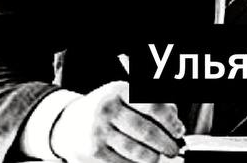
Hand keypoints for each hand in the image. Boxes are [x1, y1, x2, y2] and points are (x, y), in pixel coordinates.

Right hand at [49, 81, 184, 162]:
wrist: (68, 123)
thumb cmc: (108, 110)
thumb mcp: (126, 97)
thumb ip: (153, 105)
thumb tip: (177, 126)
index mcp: (120, 91)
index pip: (153, 106)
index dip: (170, 121)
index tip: (179, 131)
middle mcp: (107, 109)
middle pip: (147, 131)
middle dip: (166, 144)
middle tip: (173, 149)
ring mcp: (98, 131)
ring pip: (136, 150)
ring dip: (154, 157)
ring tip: (159, 157)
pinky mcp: (93, 151)